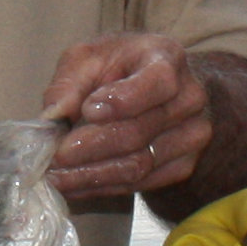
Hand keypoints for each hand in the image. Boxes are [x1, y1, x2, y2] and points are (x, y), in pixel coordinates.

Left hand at [42, 36, 213, 200]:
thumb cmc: (117, 67)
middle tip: (55, 156)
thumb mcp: (87, 58)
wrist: (153, 87)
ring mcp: (192, 134)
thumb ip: (70, 83)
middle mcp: (189, 97)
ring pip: (139, 165)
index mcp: (167, 58)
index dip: (123, 100)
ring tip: (57, 177)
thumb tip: (54, 116)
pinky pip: (141, 183)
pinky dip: (103, 187)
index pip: (157, 82)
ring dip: (92, 174)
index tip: (87, 111)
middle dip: (91, 147)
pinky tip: (76, 184)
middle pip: (139, 131)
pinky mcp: (183, 164)